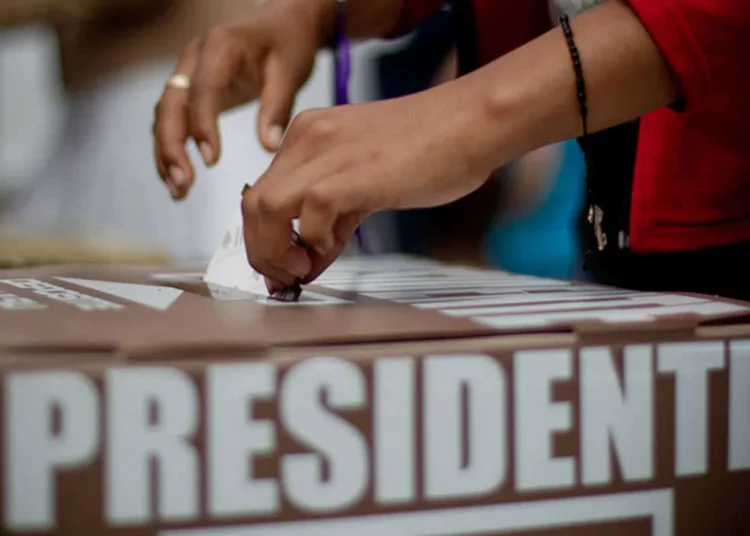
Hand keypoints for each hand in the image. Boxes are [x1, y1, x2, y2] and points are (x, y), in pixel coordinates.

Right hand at [152, 0, 323, 199]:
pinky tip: (179, 177)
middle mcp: (194, 57)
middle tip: (183, 183)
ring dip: (166, 153)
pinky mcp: (189, 89)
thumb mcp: (290, 72)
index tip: (211, 159)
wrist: (283, 23)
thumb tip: (268, 147)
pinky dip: (172, 148)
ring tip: (179, 190)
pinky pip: (173, 120)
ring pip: (165, 115)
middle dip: (171, 147)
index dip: (203, 126)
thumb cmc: (288, 43)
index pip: (203, 89)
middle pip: (170, 104)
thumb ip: (277, 108)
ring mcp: (187, 72)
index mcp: (220, 47)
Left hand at [241, 80, 496, 291]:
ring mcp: (327, 152)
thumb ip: (333, 220)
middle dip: (261, 252)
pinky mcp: (353, 172)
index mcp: (308, 136)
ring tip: (304, 268)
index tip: (283, 268)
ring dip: (276, 251)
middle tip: (286, 277)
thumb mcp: (366, 182)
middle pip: (252, 204)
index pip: (261, 193)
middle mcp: (308, 138)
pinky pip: (309, 214)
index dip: (264, 239)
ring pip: (264, 208)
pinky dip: (314, 241)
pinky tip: (336, 247)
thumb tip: (309, 260)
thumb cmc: (430, 149)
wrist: (471, 122)